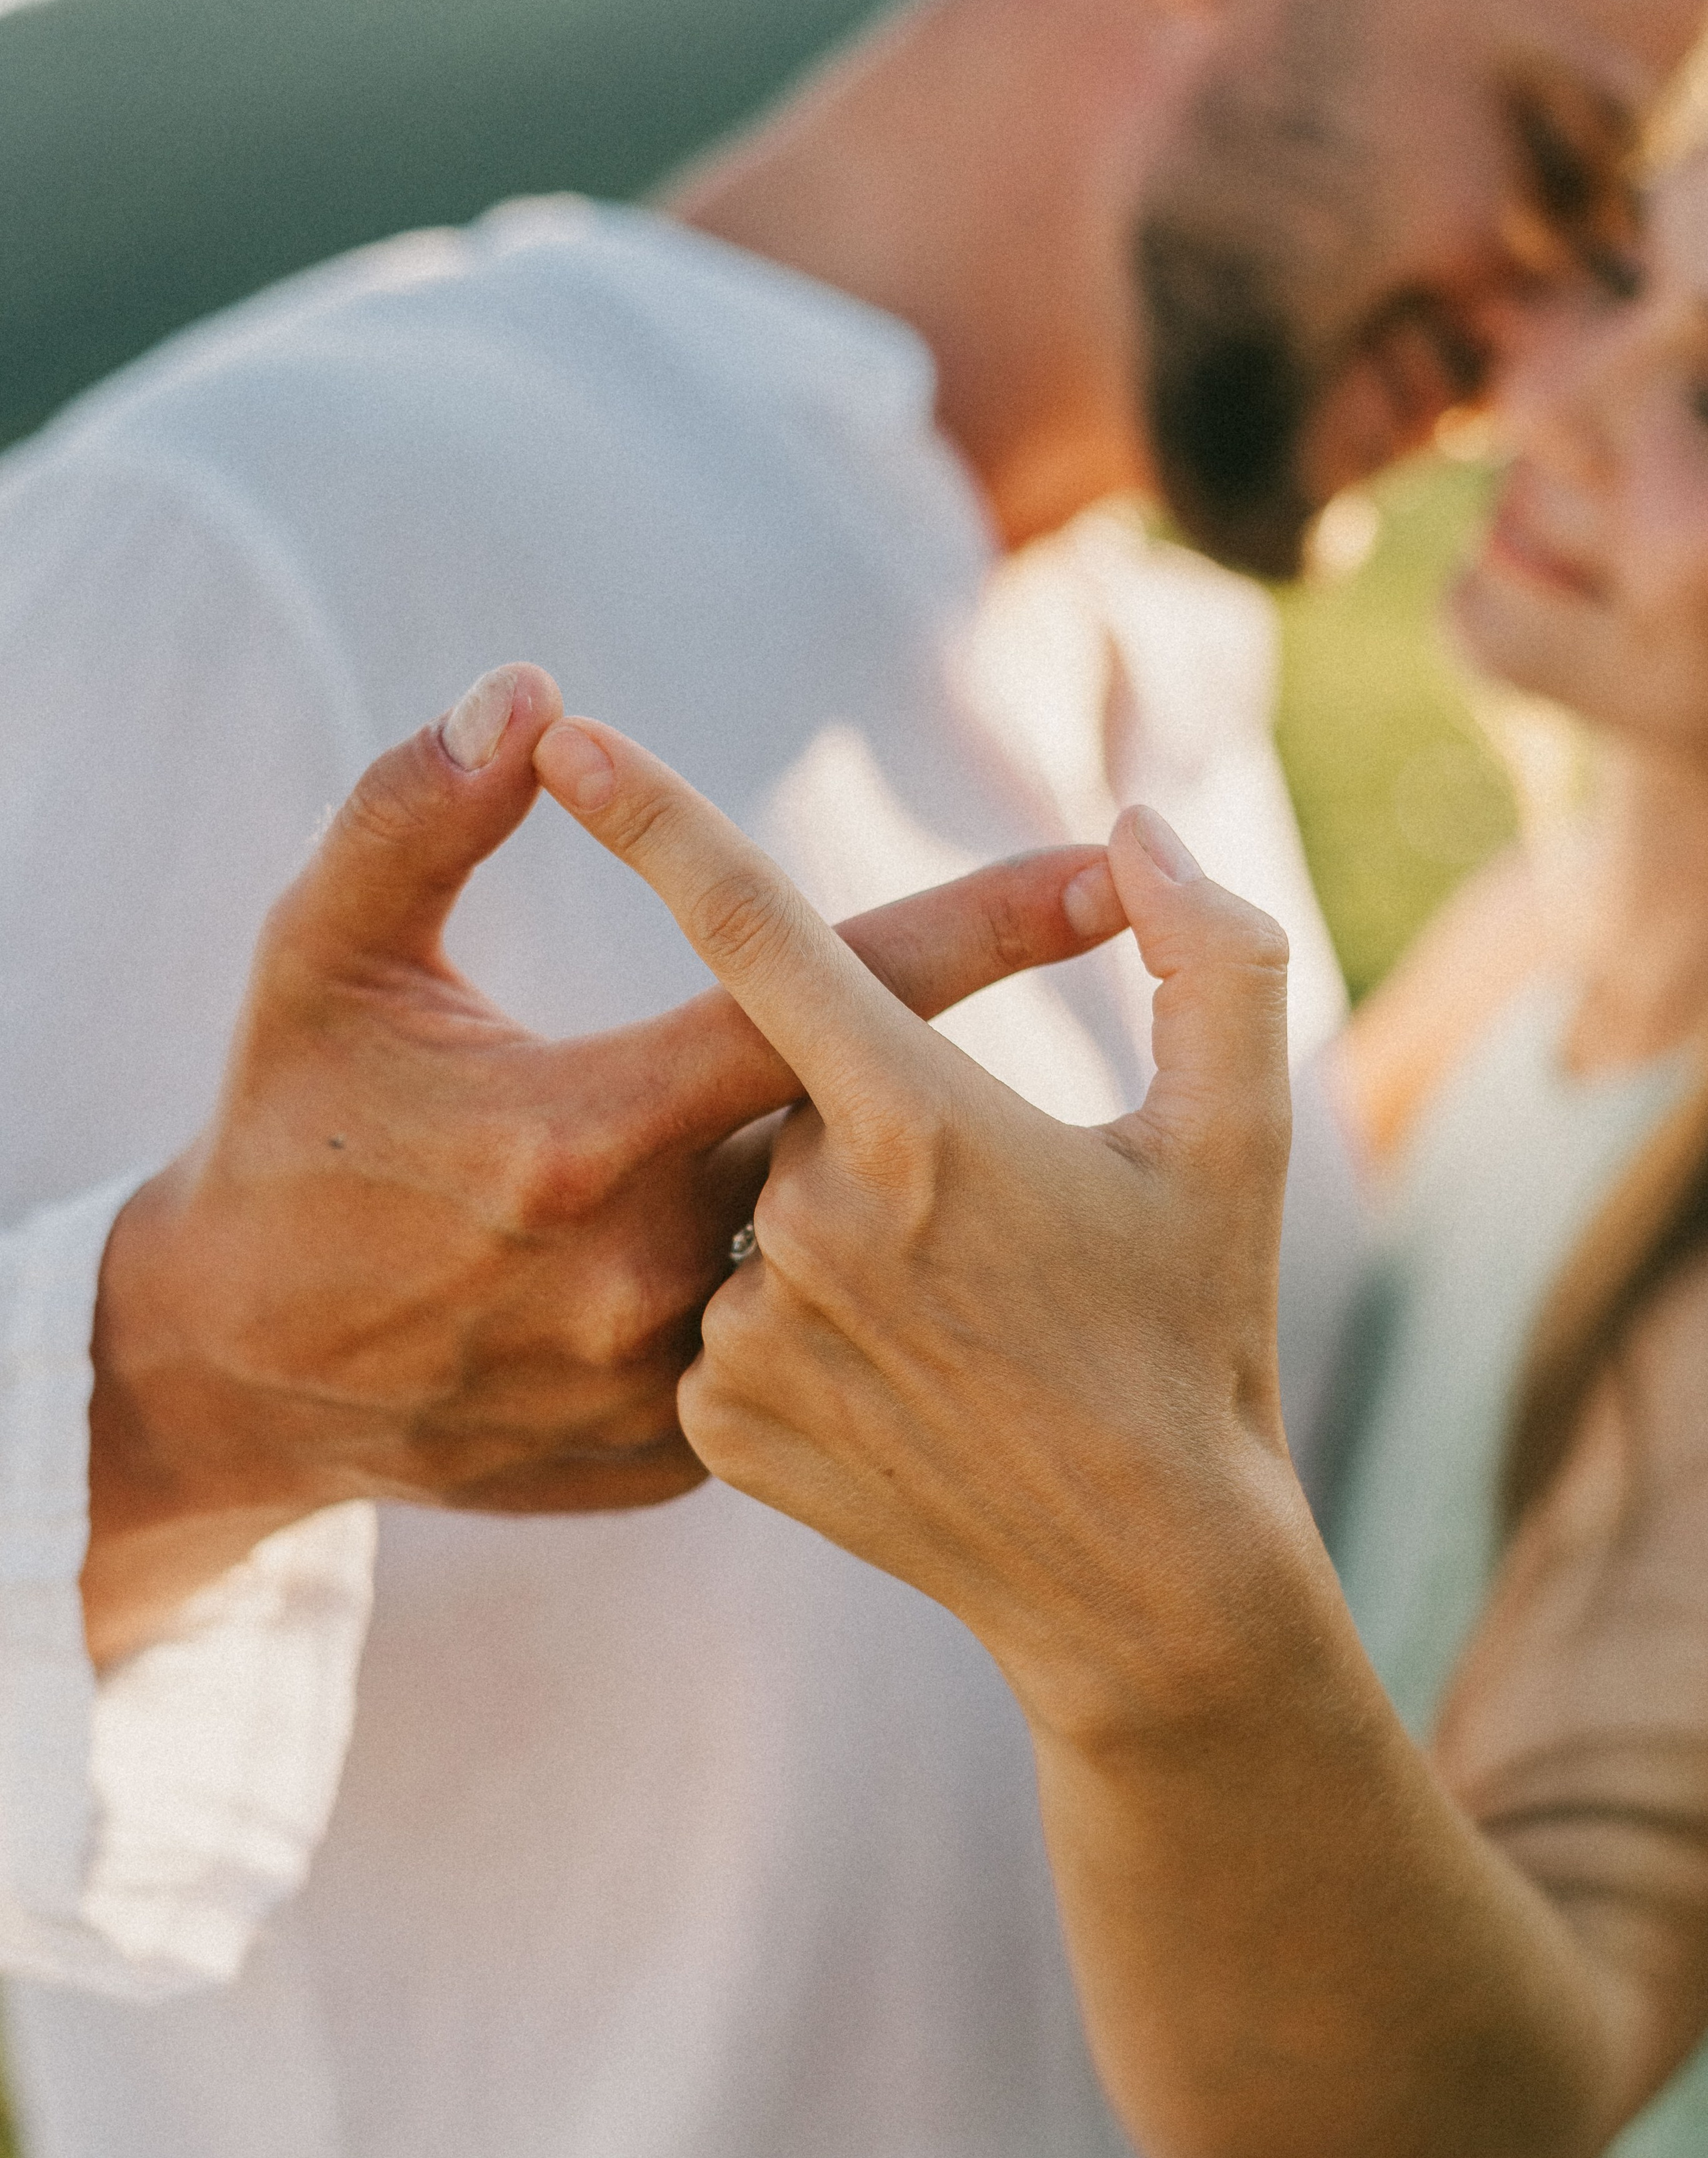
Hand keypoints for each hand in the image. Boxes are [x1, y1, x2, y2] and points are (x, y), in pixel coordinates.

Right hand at [85, 667, 1127, 1665]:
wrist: (234, 1374)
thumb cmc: (281, 1136)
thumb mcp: (316, 959)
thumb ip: (414, 815)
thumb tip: (530, 694)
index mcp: (585, 1134)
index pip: (824, 1000)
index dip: (982, 927)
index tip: (1111, 873)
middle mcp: (648, 1275)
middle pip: (861, 1133)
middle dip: (920, 1075)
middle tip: (961, 1053)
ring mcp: (666, 1387)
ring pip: (833, 1255)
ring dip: (853, 1192)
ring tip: (867, 1187)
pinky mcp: (671, 1463)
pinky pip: (785, 1351)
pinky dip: (792, 1295)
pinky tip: (773, 1278)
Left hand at [548, 716, 1659, 2157]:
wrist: (1138, 1580)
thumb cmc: (1200, 1340)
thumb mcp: (1238, 1141)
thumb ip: (1212, 958)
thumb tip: (1139, 837)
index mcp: (918, 1128)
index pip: (762, 935)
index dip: (658, 819)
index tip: (570, 732)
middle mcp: (805, 1226)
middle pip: (789, 1093)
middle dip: (872, 1124)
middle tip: (978, 1228)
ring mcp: (749, 1335)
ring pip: (759, 1205)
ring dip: (834, 1224)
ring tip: (943, 1323)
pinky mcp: (714, 1426)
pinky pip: (731, 1309)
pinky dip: (796, 1315)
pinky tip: (886, 1380)